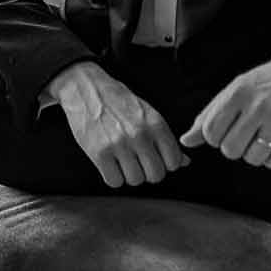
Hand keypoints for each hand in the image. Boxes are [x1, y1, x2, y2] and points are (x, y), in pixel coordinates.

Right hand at [44, 61, 188, 188]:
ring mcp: (119, 145)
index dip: (165, 164)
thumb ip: (165, 139)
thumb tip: (184, 162)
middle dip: (147, 172)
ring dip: (129, 174)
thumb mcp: (147, 114)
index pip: (174, 162)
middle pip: (156, 175)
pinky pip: (114, 182)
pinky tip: (110, 163)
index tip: (154, 158)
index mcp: (156, 124)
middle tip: (137, 161)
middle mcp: (139, 135)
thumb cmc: (118, 101)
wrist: (85, 88)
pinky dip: (112, 176)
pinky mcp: (99, 153)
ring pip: (135, 180)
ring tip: (122, 159)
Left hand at [179, 50, 270, 169]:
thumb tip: (186, 141)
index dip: (215, 138)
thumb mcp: (233, 91)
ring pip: (253, 158)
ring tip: (262, 138)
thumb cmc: (264, 84)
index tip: (226, 130)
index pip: (211, 132)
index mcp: (238, 94)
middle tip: (245, 135)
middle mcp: (258, 105)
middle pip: (230, 149)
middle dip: (235, 147)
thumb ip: (208, 116)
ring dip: (255, 154)